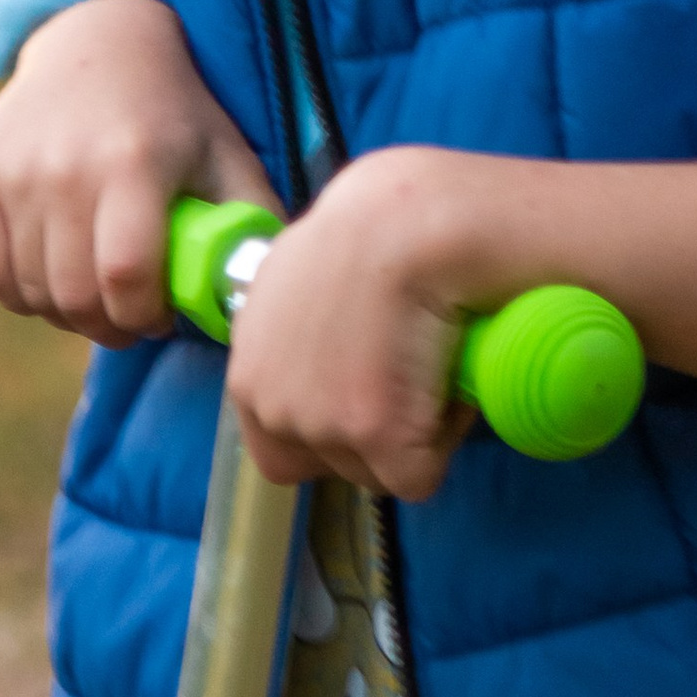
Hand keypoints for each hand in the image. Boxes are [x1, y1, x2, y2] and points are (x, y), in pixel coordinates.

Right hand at [0, 0, 274, 347]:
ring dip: (66, 316)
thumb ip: (252, 218)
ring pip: (33, 291)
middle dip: (108, 328)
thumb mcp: (226, 153)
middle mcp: (69, 169)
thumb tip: (272, 292)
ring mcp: (18, 173)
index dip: (144, 317)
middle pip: (76, 294)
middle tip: (130, 320)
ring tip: (96, 301)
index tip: (161, 316)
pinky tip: (47, 290)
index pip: (127, 276)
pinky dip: (18, 296)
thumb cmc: (177, 111)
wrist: (99, 42)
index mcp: (136, 164)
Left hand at [226, 148, 475, 503]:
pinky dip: (443, 440)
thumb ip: (291, 330)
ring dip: (411, 436)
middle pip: (328, 463)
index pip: (277, 446)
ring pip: (375, 470)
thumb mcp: (297, 275)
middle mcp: (271, 405)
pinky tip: (450, 381)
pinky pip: (418, 475)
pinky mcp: (377, 439)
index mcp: (247, 371)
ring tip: (431, 365)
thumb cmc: (370, 226)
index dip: (328, 426)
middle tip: (407, 377)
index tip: (365, 392)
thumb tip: (327, 352)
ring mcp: (322, 425)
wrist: (408, 222)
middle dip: (370, 435)